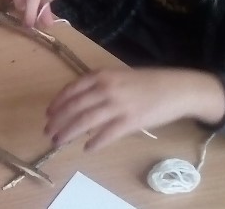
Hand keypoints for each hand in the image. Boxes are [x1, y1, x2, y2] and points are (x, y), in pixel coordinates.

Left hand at [44, 68, 224, 151]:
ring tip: (59, 141)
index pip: (72, 90)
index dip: (57, 103)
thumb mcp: (119, 76)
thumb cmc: (147, 82)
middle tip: (48, 131)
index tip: (49, 113)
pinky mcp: (130, 121)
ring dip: (68, 133)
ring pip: (85, 121)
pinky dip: (94, 142)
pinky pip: (107, 134)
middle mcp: (106, 88)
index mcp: (102, 75)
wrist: (176, 88)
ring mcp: (118, 105)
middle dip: (58, 121)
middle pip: (74, 107)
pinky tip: (87, 148)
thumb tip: (80, 101)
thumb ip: (99, 85)